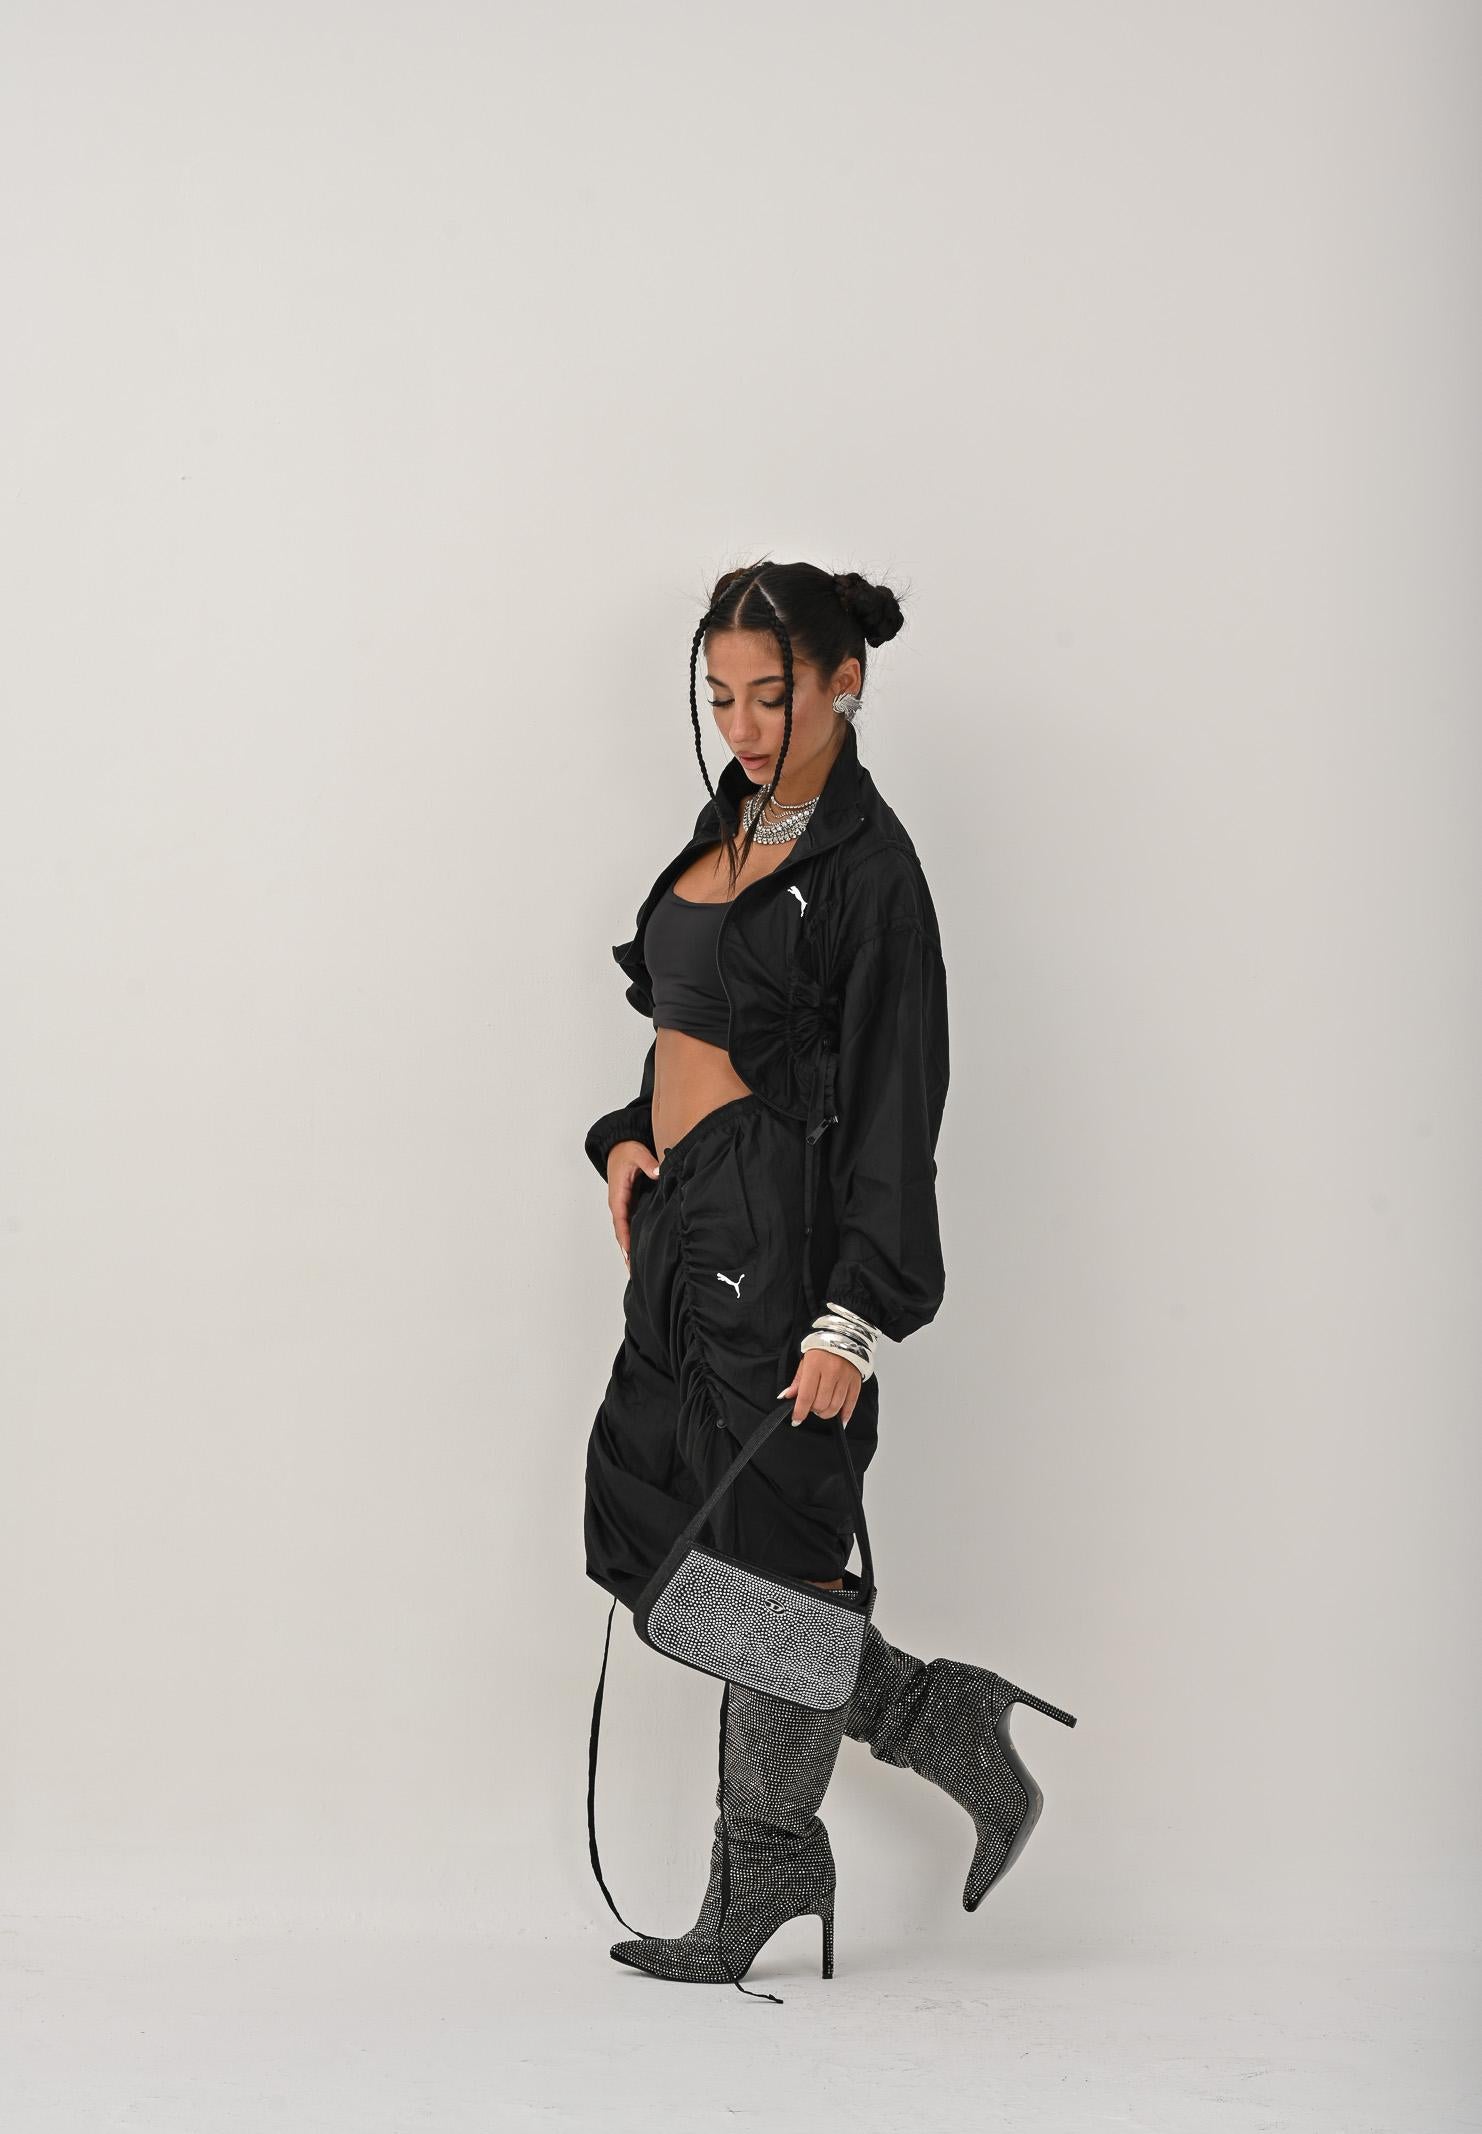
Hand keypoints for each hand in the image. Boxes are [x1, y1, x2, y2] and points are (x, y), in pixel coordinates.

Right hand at [606, 1139, 659, 1267]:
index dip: (626, 1238)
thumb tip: (658, 1172)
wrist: (619, 1145)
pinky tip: (640, 1252)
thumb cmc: (626, 1150)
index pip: (621, 1221)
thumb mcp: (637, 1153)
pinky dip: (633, 1239)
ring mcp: (624, 1206)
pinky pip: (631, 1225)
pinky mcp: (630, 1205)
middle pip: (622, 1233)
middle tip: (633, 1272)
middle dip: (627, 1252)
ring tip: (635, 1270)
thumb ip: (648, 1162)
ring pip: (626, 1232)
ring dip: (629, 1249)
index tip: (630, 1253)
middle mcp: (619, 1204)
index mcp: (618, 1195)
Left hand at [778, 1346, 862, 1426]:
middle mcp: (832, 1372)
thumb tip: (786, 1397)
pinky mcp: (856, 1381)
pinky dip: (844, 1414)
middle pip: (821, 1404)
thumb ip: (797, 1381)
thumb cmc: (822, 1347)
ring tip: (822, 1407)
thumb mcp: (805, 1361)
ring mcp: (845, 1377)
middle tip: (811, 1406)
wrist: (844, 1335)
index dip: (800, 1411)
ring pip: (835, 1406)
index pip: (806, 1396)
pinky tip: (840, 1419)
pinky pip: (851, 1404)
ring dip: (826, 1413)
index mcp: (815, 1365)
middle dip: (813, 1410)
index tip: (796, 1420)